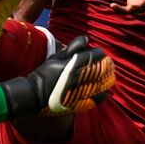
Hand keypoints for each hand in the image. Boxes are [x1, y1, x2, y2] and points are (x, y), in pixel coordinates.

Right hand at [0, 36, 115, 117]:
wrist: (34, 95)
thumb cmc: (44, 73)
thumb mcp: (56, 57)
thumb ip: (72, 47)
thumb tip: (87, 39)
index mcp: (71, 65)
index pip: (93, 56)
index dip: (99, 53)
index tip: (100, 53)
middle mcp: (76, 78)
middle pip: (100, 69)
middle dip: (106, 65)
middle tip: (108, 63)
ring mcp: (78, 92)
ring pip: (101, 84)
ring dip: (108, 78)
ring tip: (110, 74)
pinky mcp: (78, 104)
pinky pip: (96, 99)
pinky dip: (103, 94)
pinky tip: (106, 91)